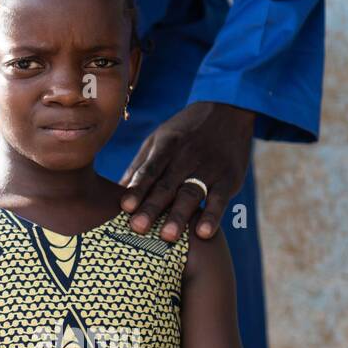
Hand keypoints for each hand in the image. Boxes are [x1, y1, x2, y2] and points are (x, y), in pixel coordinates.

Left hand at [119, 102, 254, 241]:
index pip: (149, 170)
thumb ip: (141, 165)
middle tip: (138, 229)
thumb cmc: (184, 131)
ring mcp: (210, 168)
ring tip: (168, 237)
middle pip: (167, 185)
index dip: (137, 189)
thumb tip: (116, 191)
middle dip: (152, 208)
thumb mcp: (159, 138)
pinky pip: (221, 199)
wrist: (228, 111)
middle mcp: (187, 156)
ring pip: (191, 193)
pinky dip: (213, 216)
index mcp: (167, 145)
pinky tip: (203, 233)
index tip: (124, 207)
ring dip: (179, 216)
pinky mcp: (230, 178)